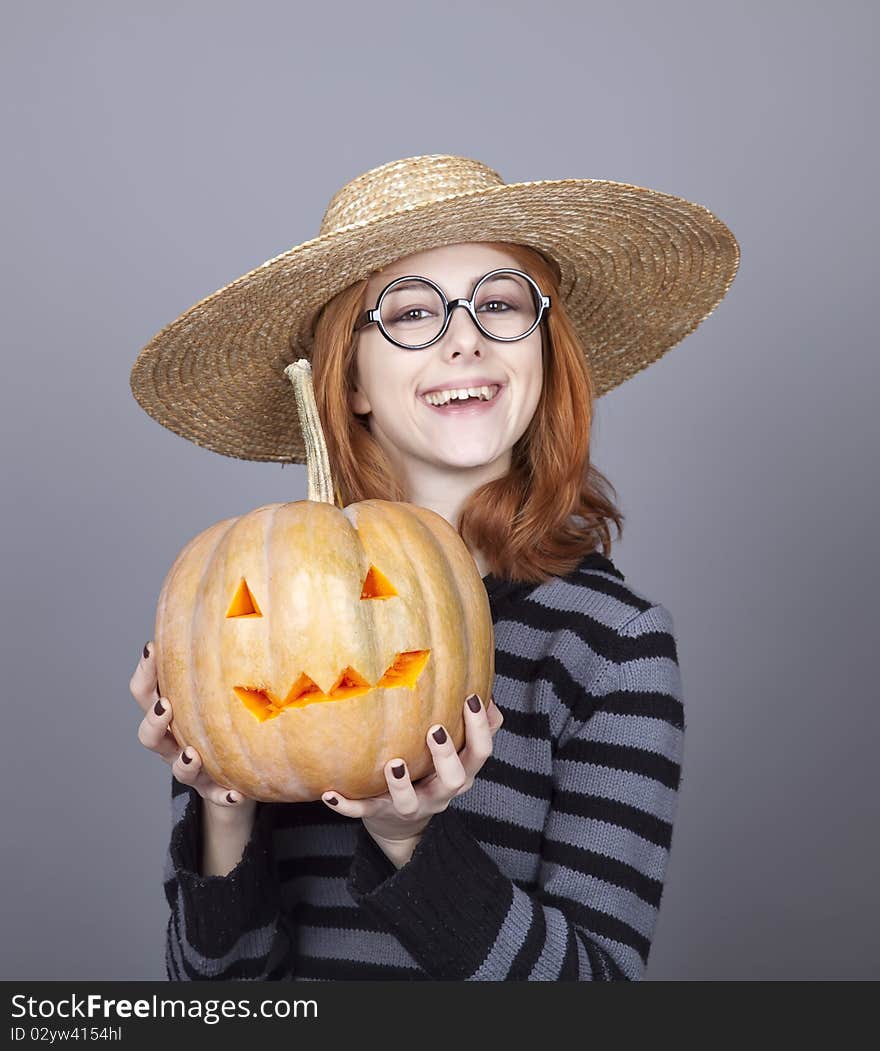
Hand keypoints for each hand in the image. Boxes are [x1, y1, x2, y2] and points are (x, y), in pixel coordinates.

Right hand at [129, 641, 254, 817]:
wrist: (241, 764)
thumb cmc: (227, 708)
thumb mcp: (221, 678)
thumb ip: (223, 647)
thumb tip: (247, 592)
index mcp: (169, 707)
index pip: (146, 688)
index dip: (145, 671)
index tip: (152, 648)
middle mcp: (172, 738)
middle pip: (149, 733)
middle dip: (154, 720)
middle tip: (167, 706)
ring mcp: (190, 765)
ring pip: (177, 767)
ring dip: (183, 762)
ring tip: (194, 755)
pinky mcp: (213, 788)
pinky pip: (216, 796)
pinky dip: (223, 794)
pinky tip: (240, 791)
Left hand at [321, 693, 503, 862]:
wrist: (403, 823)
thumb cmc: (432, 772)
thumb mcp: (457, 753)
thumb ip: (473, 724)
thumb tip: (483, 688)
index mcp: (461, 772)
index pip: (480, 752)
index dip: (480, 728)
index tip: (471, 698)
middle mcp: (440, 792)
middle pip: (454, 779)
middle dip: (446, 756)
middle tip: (435, 730)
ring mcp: (410, 805)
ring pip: (409, 802)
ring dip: (401, 784)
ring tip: (393, 764)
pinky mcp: (379, 813)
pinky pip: (363, 812)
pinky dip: (346, 805)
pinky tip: (329, 794)